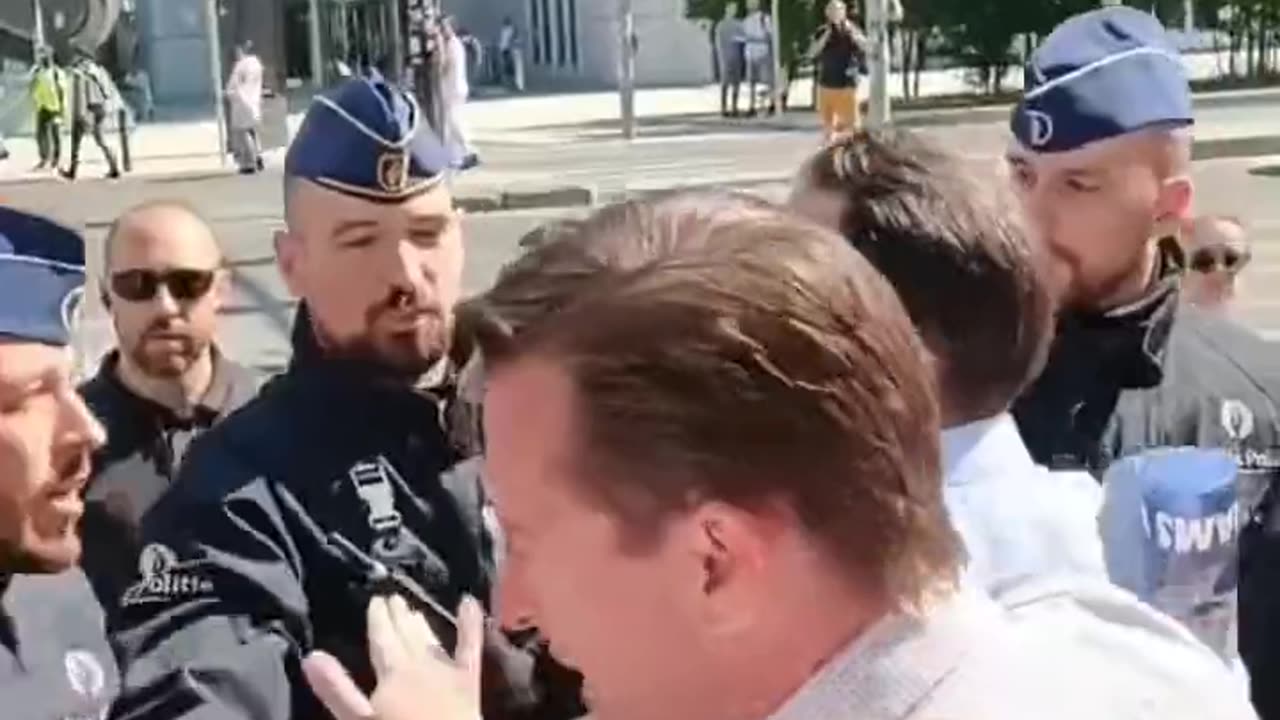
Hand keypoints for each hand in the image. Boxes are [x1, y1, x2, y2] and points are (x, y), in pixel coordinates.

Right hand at [303, 595, 485, 719]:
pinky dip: (471, 623)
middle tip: (394, 597)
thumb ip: (337, 689)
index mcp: (393, 672)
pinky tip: (469, 602)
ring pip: (431, 640)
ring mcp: (447, 671)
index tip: (376, 600)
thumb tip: (311, 656)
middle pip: (406, 635)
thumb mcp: (360, 719)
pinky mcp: (469, 681)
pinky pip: (471, 647)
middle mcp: (420, 664)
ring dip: (422, 623)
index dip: (378, 619)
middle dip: (398, 616)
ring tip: (415, 609)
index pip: (382, 638)